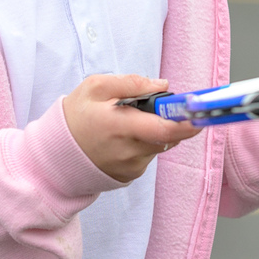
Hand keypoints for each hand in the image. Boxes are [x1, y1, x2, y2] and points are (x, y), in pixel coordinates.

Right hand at [62, 74, 205, 182]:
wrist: (56, 153)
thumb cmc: (76, 117)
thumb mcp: (95, 87)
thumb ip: (131, 83)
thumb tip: (163, 85)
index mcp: (120, 126)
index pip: (165, 129)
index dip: (188, 122)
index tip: (202, 113)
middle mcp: (129, 151)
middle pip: (168, 136)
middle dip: (169, 119)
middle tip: (149, 107)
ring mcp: (131, 166)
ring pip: (160, 144)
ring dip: (154, 131)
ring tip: (128, 122)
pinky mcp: (131, 175)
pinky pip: (149, 154)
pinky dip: (145, 142)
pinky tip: (124, 137)